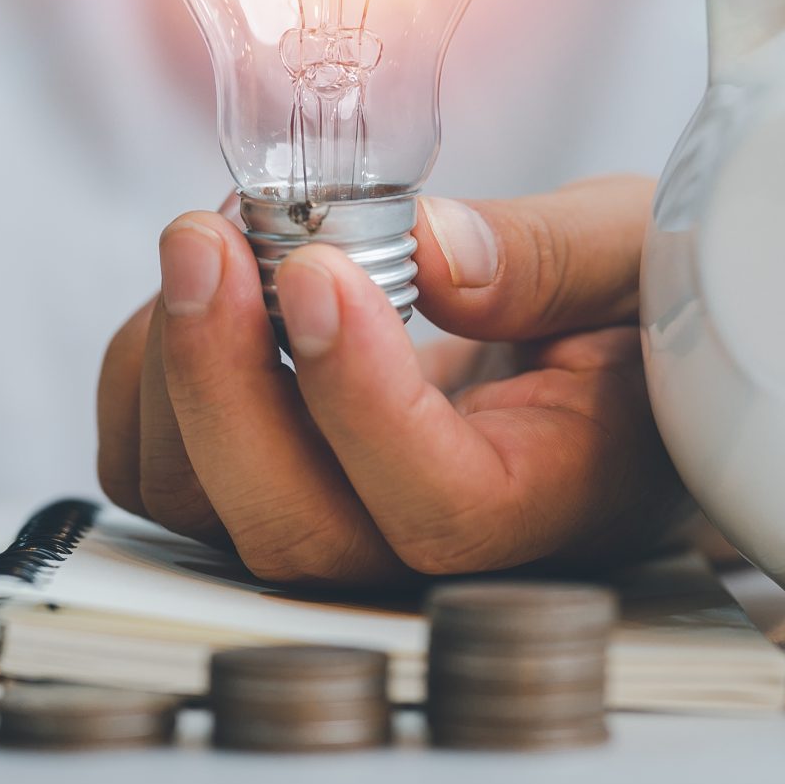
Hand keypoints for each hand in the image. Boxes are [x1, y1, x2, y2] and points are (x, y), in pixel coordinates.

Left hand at [97, 174, 690, 583]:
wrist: (611, 354)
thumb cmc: (635, 310)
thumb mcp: (640, 251)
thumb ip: (553, 257)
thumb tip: (434, 253)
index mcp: (557, 498)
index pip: (442, 508)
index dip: (362, 402)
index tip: (321, 270)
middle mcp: (438, 551)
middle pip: (298, 535)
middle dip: (223, 384)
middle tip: (210, 237)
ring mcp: (341, 532)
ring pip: (204, 513)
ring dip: (173, 367)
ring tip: (218, 233)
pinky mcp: (268, 494)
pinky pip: (158, 475)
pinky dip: (145, 375)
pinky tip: (203, 284)